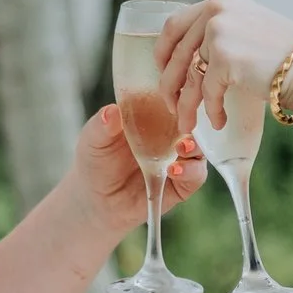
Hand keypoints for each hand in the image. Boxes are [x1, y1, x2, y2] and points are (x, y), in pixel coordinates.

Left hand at [71, 104, 206, 239]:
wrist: (96, 198)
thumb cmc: (96, 160)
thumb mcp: (93, 140)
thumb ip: (102, 126)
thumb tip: (111, 111)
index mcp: (152, 117)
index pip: (171, 101)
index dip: (177, 96)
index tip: (176, 95)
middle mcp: (169, 136)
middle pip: (191, 123)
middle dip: (192, 122)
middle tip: (183, 125)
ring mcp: (177, 159)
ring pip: (198, 149)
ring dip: (194, 147)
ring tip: (181, 149)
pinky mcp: (181, 184)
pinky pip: (195, 176)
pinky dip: (189, 172)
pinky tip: (173, 171)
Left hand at [154, 0, 292, 134]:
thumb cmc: (289, 55)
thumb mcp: (250, 30)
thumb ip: (223, 34)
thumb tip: (193, 61)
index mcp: (221, 1)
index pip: (176, 23)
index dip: (163, 51)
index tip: (161, 71)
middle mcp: (216, 10)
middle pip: (176, 52)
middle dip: (169, 83)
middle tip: (170, 105)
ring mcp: (219, 32)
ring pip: (189, 75)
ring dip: (185, 105)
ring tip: (188, 124)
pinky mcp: (225, 57)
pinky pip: (207, 92)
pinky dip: (211, 111)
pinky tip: (218, 122)